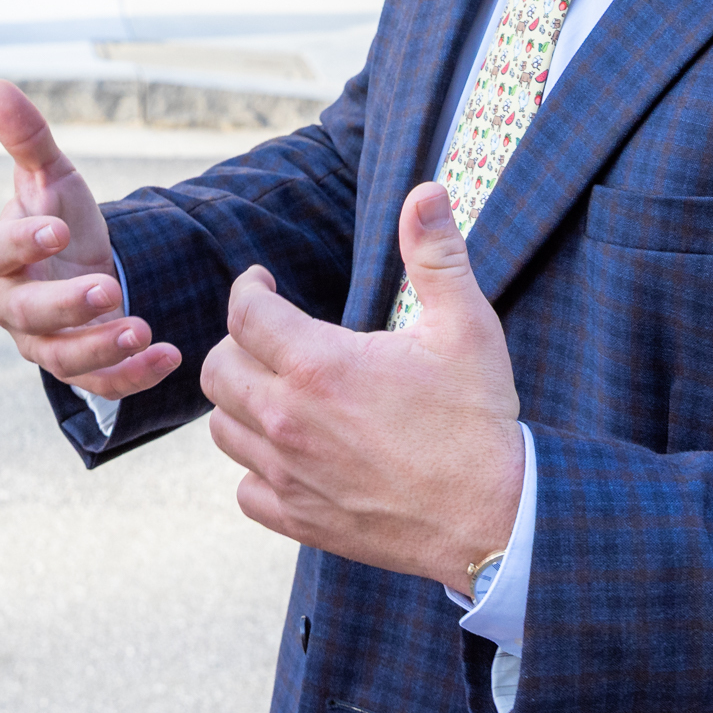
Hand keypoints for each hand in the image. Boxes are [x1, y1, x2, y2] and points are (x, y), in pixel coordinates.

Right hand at [0, 80, 181, 398]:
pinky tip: (168, 356)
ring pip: (63, 357)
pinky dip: (132, 376)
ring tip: (144, 330)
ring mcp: (44, 343)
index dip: (24, 240)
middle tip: (109, 290)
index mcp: (2, 255)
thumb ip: (27, 137)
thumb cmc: (58, 215)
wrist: (83, 265)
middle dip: (67, 306)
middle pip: (29, 313)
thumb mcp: (51, 175)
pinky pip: (101, 384)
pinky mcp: (80, 369)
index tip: (58, 229)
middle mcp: (14, 305)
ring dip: (102, 349)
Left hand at [200, 181, 525, 590]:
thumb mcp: (466, 326)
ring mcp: (289, 475)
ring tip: (278, 391)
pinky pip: (245, 490)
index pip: (244, 312)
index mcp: (319, 365)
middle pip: (218, 369)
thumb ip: (435, 254)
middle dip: (238, 343)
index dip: (249, 288)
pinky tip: (289, 455)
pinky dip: (256, 471)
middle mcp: (289, 420)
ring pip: (223, 430)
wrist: (495, 520)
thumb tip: (425, 192)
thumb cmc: (478, 421)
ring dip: (242, 404)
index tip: (264, 283)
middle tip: (270, 338)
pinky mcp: (299, 520)